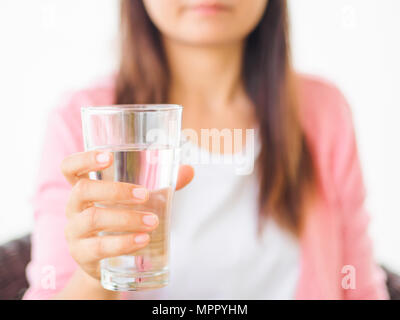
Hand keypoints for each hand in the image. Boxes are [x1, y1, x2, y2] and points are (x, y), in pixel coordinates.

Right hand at [61, 150, 193, 279]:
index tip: (108, 156)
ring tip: (152, 222)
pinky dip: (122, 243)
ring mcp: (74, 232)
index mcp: (83, 188)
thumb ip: (161, 185)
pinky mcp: (82, 255)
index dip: (84, 159)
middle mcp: (74, 207)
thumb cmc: (121, 221)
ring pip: (93, 219)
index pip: (70, 167)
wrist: (107, 262)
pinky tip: (142, 241)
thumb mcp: (138, 202)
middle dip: (116, 190)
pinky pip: (98, 248)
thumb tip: (189, 171)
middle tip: (146, 195)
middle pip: (83, 191)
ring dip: (125, 218)